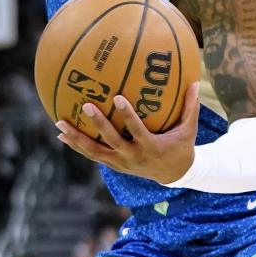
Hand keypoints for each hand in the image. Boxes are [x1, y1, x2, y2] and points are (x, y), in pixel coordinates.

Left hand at [55, 82, 200, 183]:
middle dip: (98, 124)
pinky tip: (62, 135)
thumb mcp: (189, 129)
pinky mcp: (113, 165)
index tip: (118, 98)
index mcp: (150, 147)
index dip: (127, 116)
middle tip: (86, 105)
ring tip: (59, 124)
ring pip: (94, 152)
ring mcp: (121, 163)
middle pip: (111, 140)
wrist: (174, 175)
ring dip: (76, 138)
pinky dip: (77, 145)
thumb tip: (196, 82)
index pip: (137, 130)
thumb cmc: (181, 146)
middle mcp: (133, 157)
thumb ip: (190, 107)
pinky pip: (92, 155)